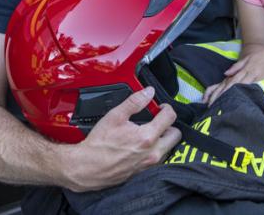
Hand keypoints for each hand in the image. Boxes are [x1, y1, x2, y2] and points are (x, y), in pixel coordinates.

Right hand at [60, 87, 181, 191]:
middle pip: (175, 135)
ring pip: (168, 148)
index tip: (160, 107)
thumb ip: (134, 102)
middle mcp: (152, 153)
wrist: (87, 167)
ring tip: (147, 132)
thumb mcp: (115, 116)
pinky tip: (141, 145)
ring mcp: (149, 164)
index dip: (166, 108)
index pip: (170, 117)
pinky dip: (155, 150)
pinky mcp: (144, 171)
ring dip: (162, 138)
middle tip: (157, 120)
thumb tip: (148, 92)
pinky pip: (159, 159)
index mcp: (147, 137)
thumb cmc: (99, 144)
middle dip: (168, 125)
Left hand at [202, 45, 263, 103]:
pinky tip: (241, 100)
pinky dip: (246, 93)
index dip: (217, 91)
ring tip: (222, 106)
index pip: (227, 81)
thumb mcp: (251, 58)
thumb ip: (238, 66)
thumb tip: (225, 73)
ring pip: (240, 86)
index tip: (208, 100)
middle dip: (220, 96)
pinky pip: (254, 87)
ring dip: (230, 96)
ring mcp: (255, 74)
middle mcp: (247, 71)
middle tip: (211, 106)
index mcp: (243, 68)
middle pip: (230, 85)